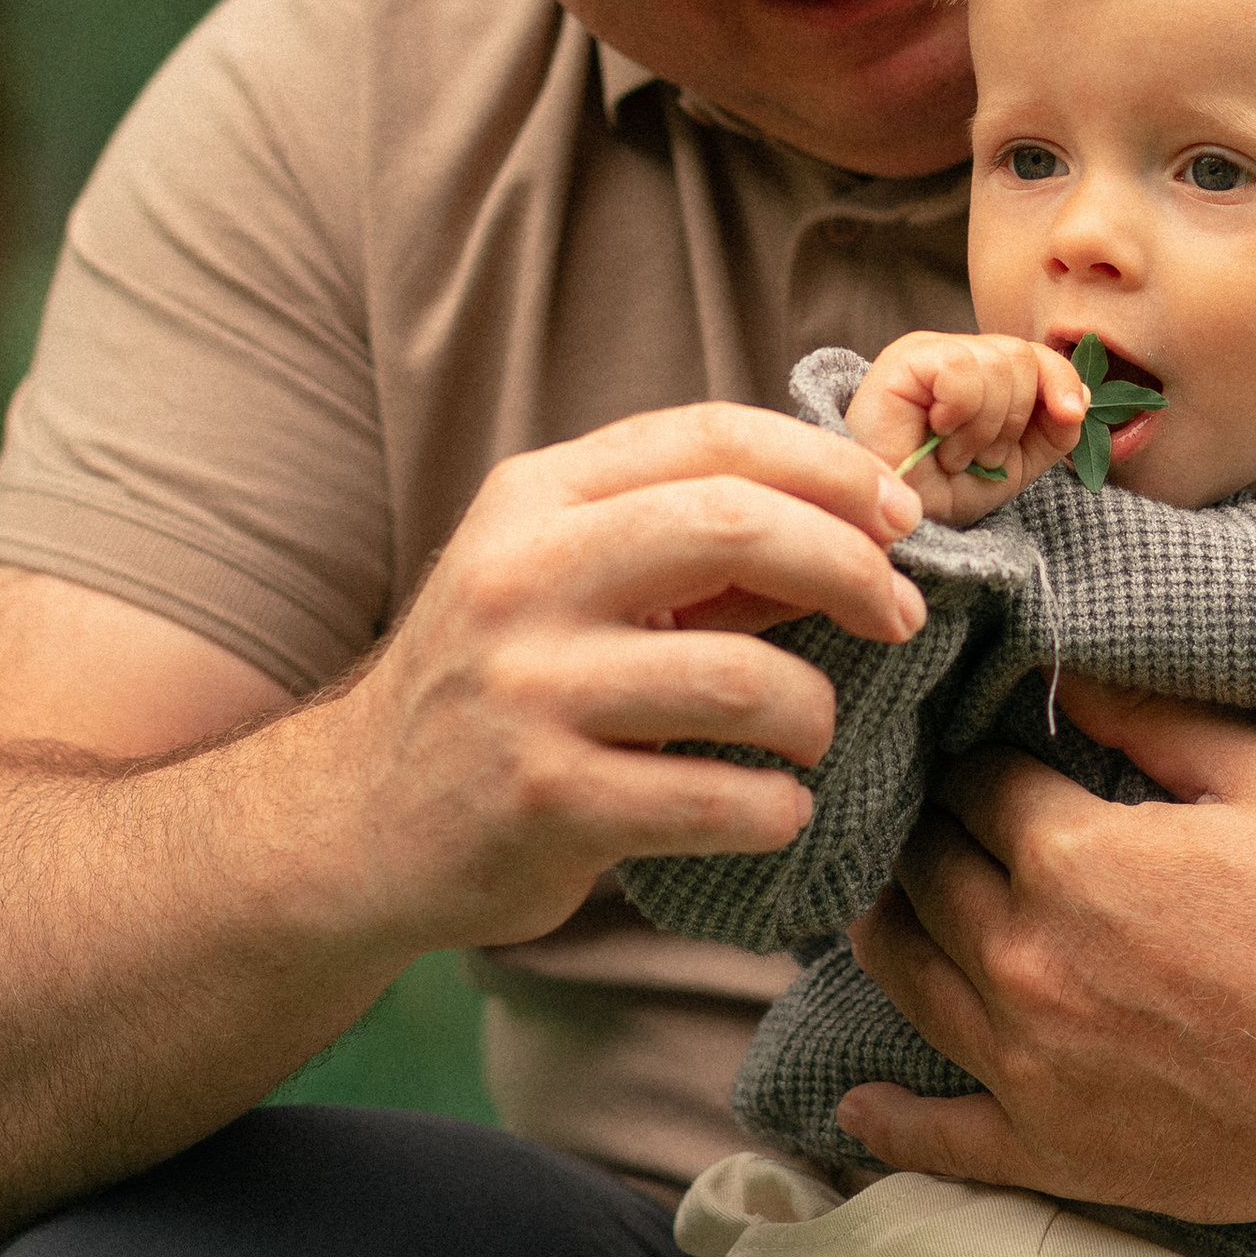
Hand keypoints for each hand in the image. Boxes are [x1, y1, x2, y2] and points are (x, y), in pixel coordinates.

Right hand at [330, 403, 926, 961]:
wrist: (354, 819)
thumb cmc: (497, 685)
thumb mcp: (564, 581)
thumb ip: (690, 546)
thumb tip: (856, 526)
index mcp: (536, 499)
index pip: (710, 437)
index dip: (827, 468)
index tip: (899, 515)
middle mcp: (523, 577)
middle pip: (735, 526)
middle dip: (850, 567)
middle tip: (901, 615)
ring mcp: (528, 689)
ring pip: (742, 677)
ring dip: (813, 711)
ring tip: (810, 734)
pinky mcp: (542, 800)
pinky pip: (715, 799)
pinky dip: (774, 807)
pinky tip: (774, 808)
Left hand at [835, 674, 1255, 1216]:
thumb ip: (1154, 713)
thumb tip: (1063, 666)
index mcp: (1071, 857)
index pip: (972, 784)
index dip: (978, 761)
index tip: (985, 756)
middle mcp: (1024, 956)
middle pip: (922, 872)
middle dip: (923, 832)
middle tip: (928, 818)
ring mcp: (1024, 1061)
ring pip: (904, 976)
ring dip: (886, 931)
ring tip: (886, 906)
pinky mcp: (1045, 1147)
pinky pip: (934, 1137)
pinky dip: (887, 1119)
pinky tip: (857, 1100)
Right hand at [848, 330, 1088, 527]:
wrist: (897, 525)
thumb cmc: (942, 493)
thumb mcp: (1015, 466)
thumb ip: (1053, 431)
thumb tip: (1081, 396)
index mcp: (983, 374)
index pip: (1038, 355)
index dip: (1060, 381)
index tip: (1071, 414)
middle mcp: (956, 355)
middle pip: (1022, 357)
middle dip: (1014, 421)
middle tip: (981, 457)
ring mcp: (929, 352)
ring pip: (999, 364)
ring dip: (985, 427)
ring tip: (955, 454)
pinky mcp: (904, 360)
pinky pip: (963, 370)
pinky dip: (962, 414)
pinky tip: (937, 434)